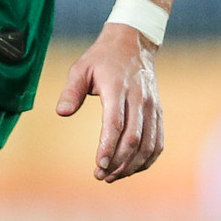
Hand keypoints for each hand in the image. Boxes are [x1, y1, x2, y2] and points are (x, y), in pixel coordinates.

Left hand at [54, 22, 162, 182]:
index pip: (116, 124)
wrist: (133, 43)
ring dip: (132, 166)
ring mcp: (152, 107)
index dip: (108, 147)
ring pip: (148, 145)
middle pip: (133, 139)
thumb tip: (61, 113)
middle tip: (100, 176)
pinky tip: (131, 169)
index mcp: (118, 88)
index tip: (99, 165)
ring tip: (112, 177)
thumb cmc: (102, 58)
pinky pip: (158, 142)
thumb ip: (70, 91)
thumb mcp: (80, 68)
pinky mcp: (158, 113)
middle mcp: (139, 99)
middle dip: (117, 162)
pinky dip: (147, 160)